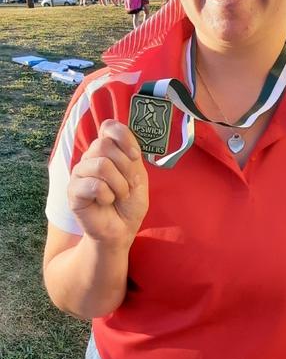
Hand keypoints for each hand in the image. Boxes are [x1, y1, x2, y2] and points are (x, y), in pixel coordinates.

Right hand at [68, 120, 148, 246]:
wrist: (121, 230)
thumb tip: (120, 137)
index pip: (109, 127)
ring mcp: (79, 173)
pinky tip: (105, 203)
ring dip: (119, 185)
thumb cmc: (129, 205)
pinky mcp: (73, 191)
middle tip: (128, 186)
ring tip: (118, 196)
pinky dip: (107, 196)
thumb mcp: (139, 176)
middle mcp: (90, 158)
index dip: (124, 138)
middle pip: (104, 145)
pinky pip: (93, 185)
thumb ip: (130, 154)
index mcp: (106, 151)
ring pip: (101, 164)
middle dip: (125, 168)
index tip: (135, 157)